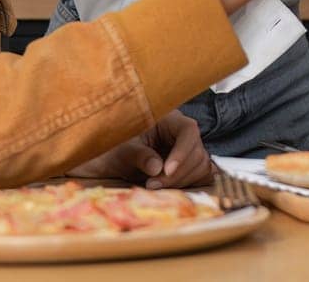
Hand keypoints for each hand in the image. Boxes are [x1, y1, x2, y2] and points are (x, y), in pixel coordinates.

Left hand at [69, 110, 213, 188]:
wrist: (108, 159)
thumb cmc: (114, 148)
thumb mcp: (122, 151)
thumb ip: (140, 156)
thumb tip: (157, 168)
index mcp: (168, 119)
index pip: (188, 130)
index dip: (182, 151)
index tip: (166, 170)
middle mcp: (181, 132)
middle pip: (196, 150)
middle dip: (177, 172)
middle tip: (152, 185)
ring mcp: (187, 148)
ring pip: (200, 164)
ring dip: (181, 180)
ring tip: (154, 186)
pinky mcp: (188, 164)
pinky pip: (199, 173)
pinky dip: (187, 183)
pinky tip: (167, 187)